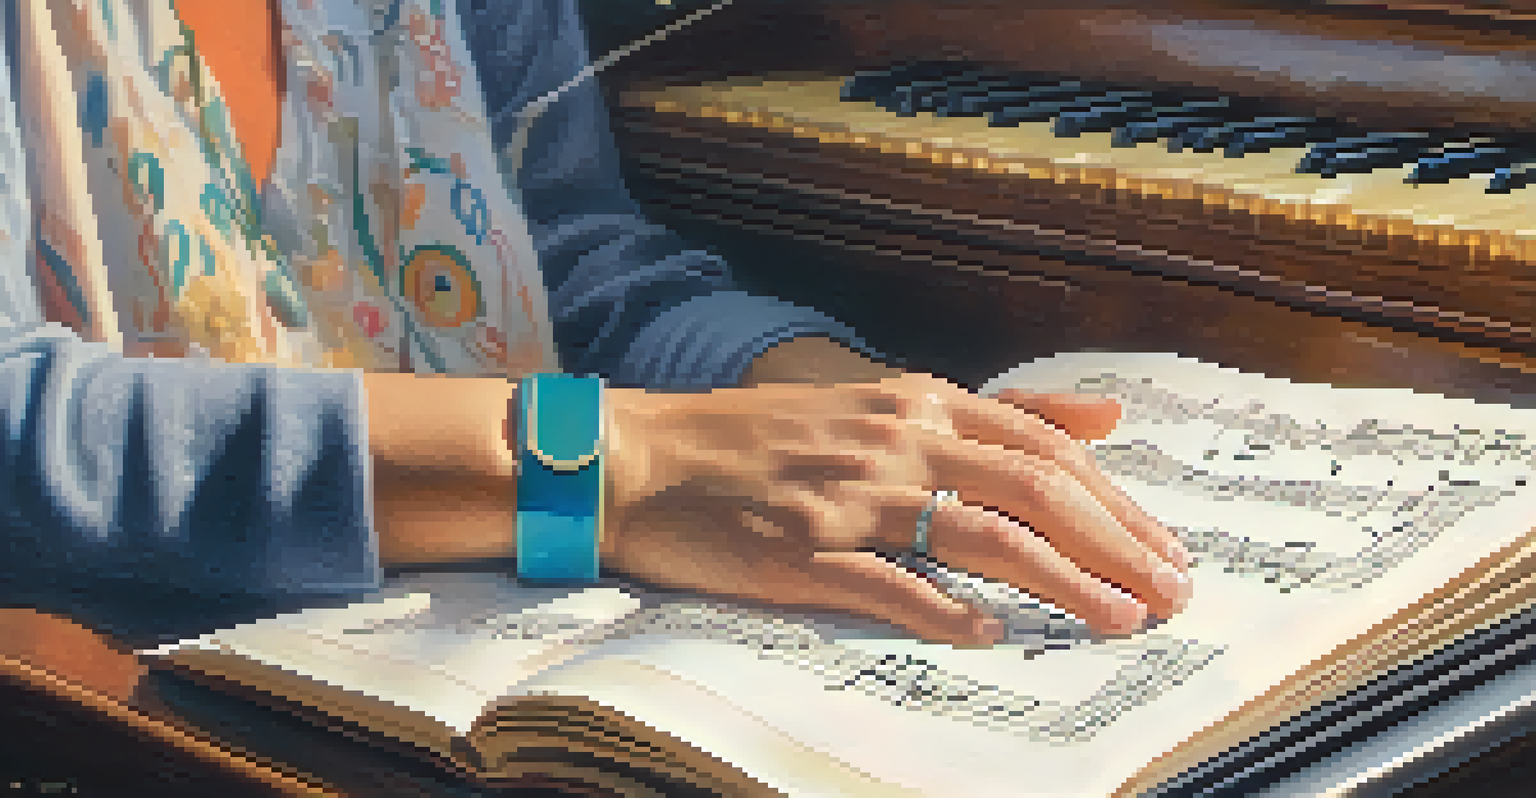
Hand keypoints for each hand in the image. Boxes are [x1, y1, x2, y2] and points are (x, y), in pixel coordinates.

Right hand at [601, 372, 1191, 646]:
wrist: (647, 456)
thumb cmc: (767, 437)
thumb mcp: (886, 401)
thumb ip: (997, 411)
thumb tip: (1106, 411)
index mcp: (919, 402)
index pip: (1046, 449)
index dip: (1118, 502)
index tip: (1168, 550)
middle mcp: (895, 440)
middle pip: (1033, 489)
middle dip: (1116, 546)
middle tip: (1172, 596)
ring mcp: (847, 496)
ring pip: (979, 536)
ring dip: (1061, 583)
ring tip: (1118, 622)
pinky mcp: (798, 550)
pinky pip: (884, 583)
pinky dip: (943, 609)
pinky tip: (989, 635)